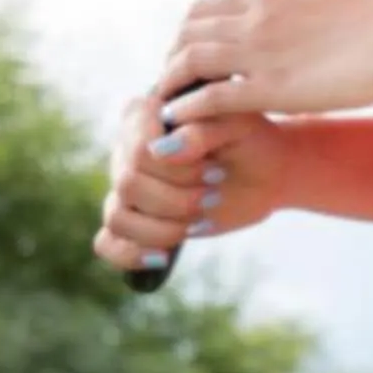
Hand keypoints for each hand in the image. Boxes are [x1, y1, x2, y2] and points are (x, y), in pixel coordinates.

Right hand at [93, 94, 293, 274]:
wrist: (265, 171)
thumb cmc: (249, 140)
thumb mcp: (237, 125)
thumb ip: (200, 130)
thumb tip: (162, 150)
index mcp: (144, 115)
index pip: (137, 150)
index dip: (176, 170)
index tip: (214, 171)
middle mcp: (126, 150)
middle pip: (128, 185)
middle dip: (177, 199)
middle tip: (213, 194)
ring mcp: (127, 187)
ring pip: (117, 216)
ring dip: (163, 227)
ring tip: (198, 221)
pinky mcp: (133, 219)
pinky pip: (107, 243)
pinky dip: (130, 254)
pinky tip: (162, 256)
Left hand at [152, 0, 372, 125]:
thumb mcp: (327, 6)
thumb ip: (299, 14)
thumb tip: (294, 19)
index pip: (204, 8)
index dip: (188, 35)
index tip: (191, 62)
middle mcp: (256, 19)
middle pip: (186, 32)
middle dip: (173, 60)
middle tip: (176, 89)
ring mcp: (260, 52)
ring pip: (187, 60)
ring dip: (171, 85)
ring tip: (171, 111)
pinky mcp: (271, 88)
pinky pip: (209, 97)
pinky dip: (187, 110)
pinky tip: (183, 125)